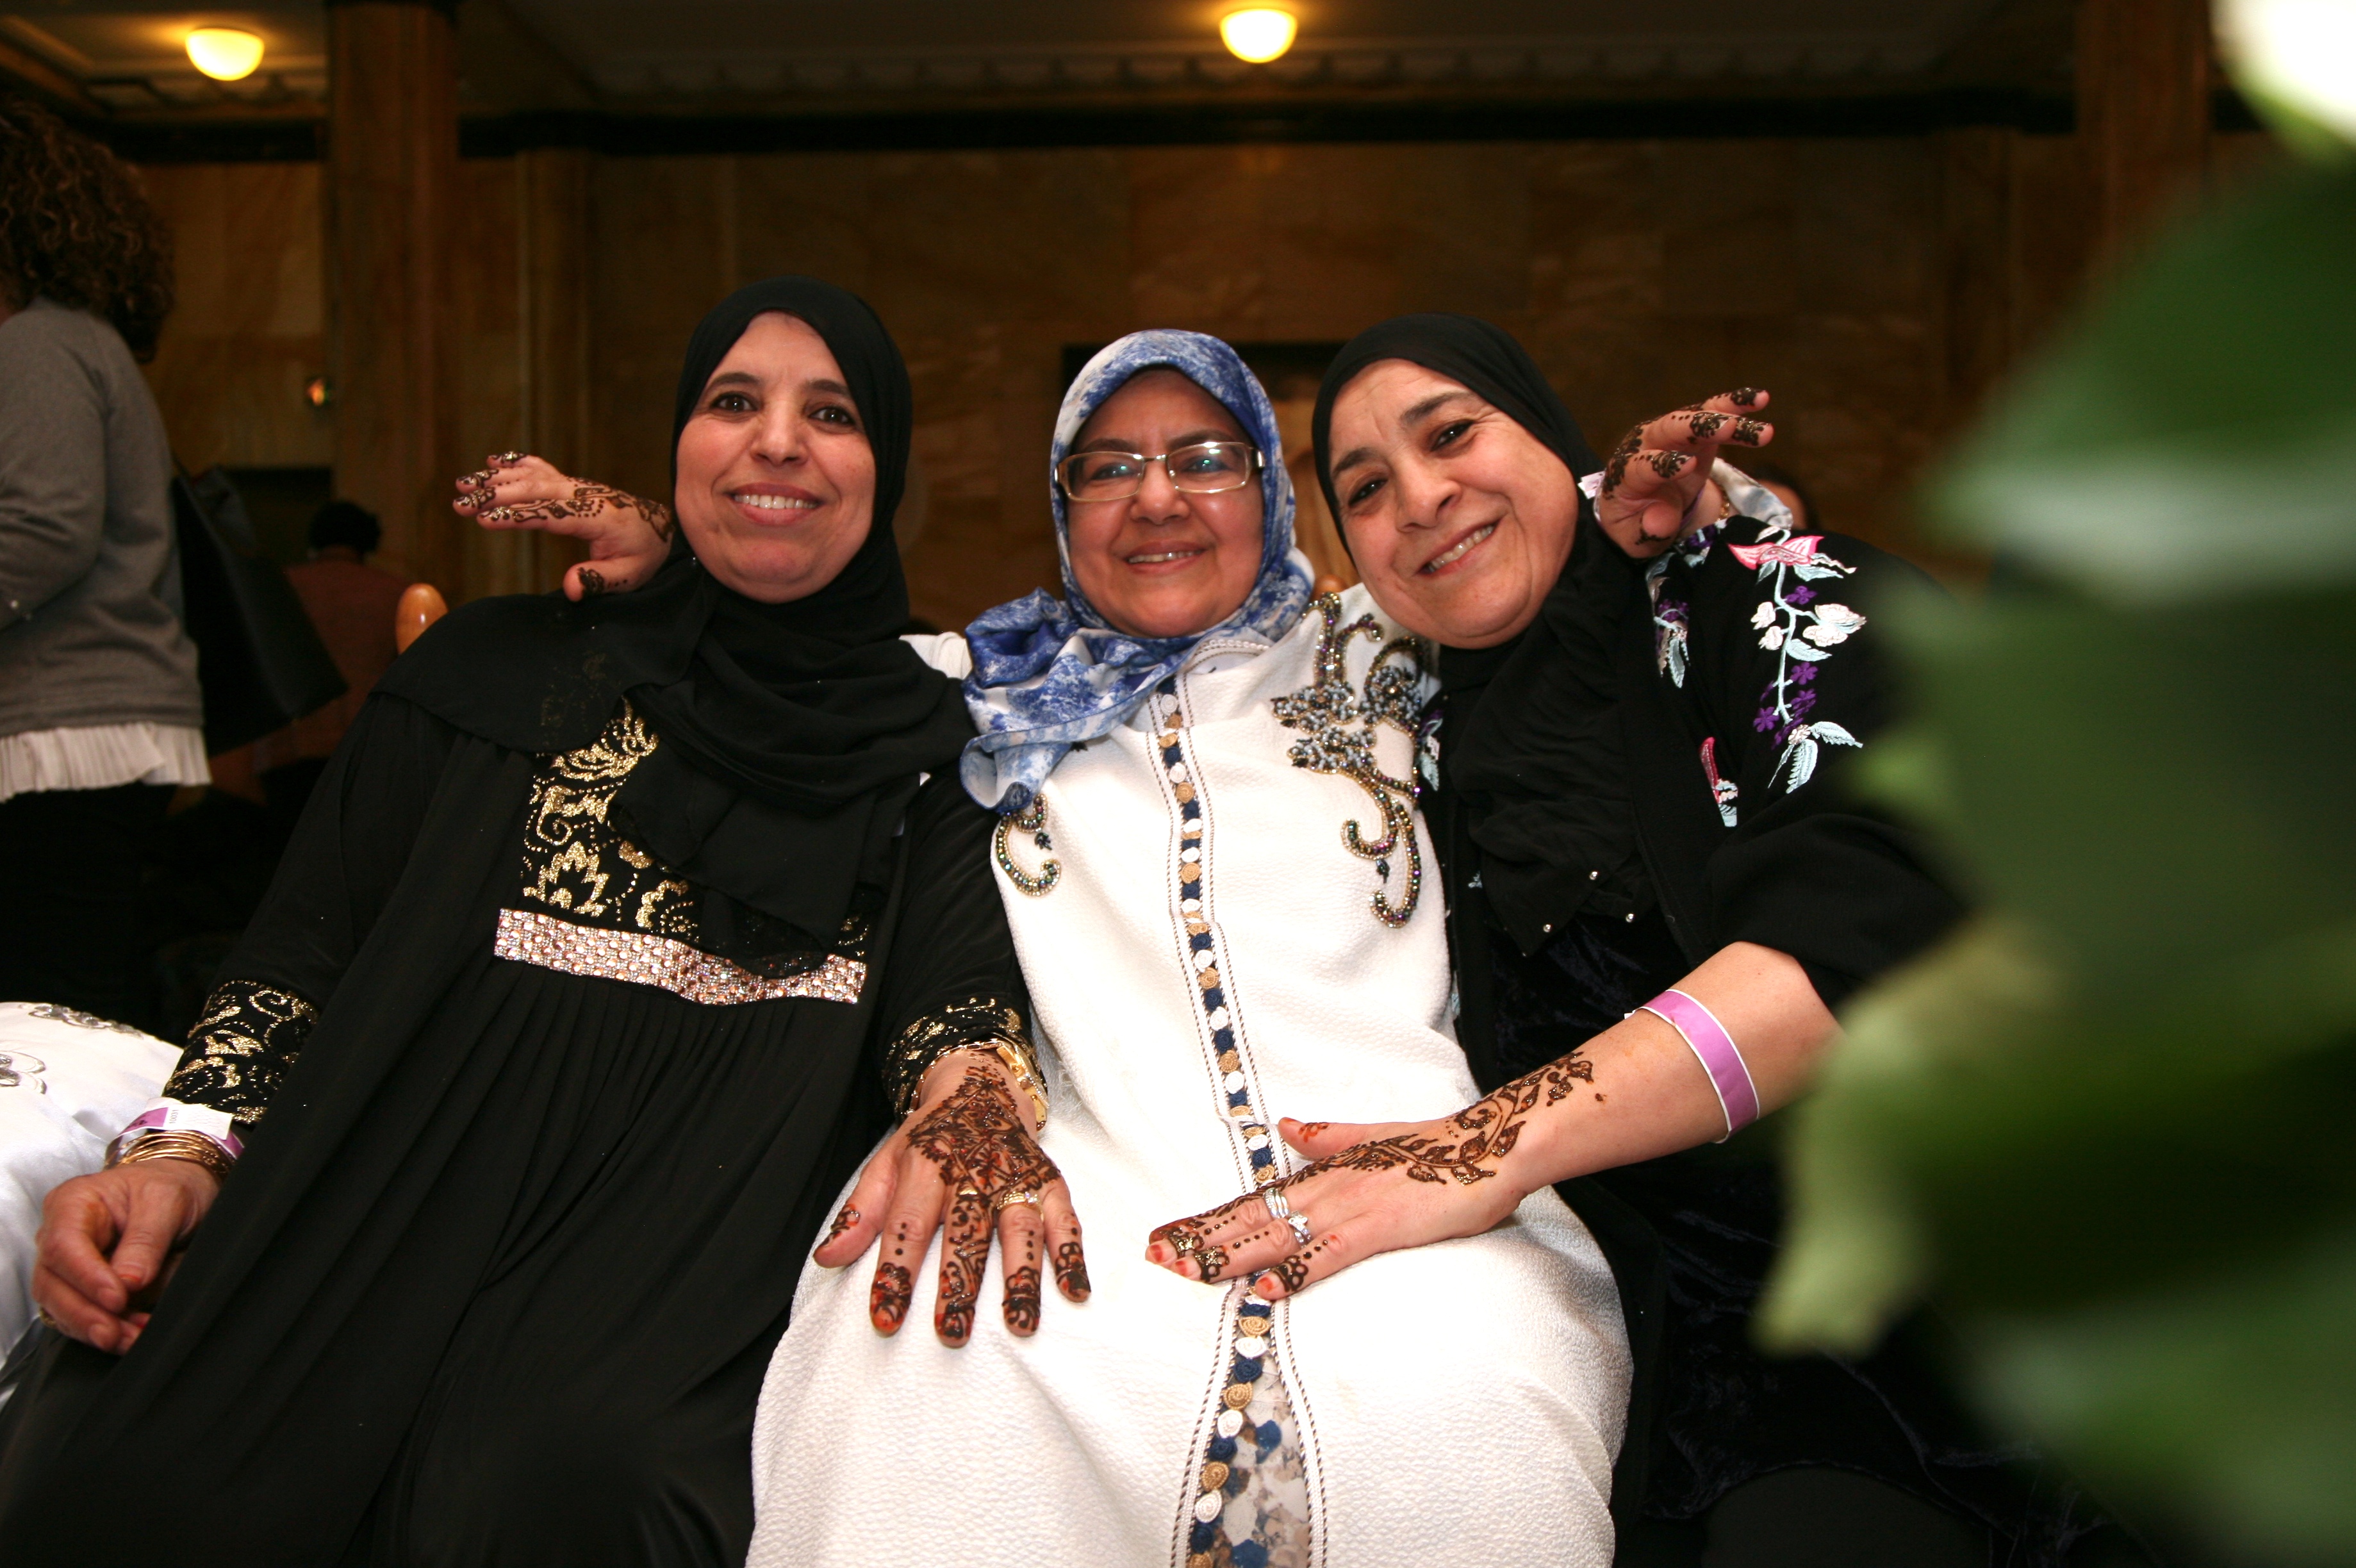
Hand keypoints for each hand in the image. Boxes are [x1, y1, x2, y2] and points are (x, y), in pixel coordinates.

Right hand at [31, 1158, 220, 1353]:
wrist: (181, 1188)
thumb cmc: (170, 1185)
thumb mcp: (168, 1200)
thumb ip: (146, 1240)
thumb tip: (129, 1282)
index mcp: (73, 1202)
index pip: (64, 1246)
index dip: (86, 1277)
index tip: (116, 1299)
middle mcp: (61, 1234)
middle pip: (53, 1283)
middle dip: (86, 1313)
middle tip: (117, 1333)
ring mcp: (67, 1264)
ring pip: (62, 1306)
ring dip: (94, 1328)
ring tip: (130, 1338)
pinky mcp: (82, 1286)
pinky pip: (81, 1314)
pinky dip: (104, 1328)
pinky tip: (129, 1336)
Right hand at [451, 452, 673, 600]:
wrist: (659, 528)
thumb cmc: (643, 554)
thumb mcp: (629, 576)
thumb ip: (599, 580)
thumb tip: (570, 588)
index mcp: (596, 516)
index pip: (550, 513)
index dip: (517, 514)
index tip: (485, 519)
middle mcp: (584, 494)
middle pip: (534, 488)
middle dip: (495, 495)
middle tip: (461, 504)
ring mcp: (576, 486)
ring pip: (533, 475)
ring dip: (497, 479)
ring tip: (463, 484)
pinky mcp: (572, 485)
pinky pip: (541, 469)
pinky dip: (517, 463)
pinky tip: (493, 461)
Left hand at [813, 1053, 1087, 1345]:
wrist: (980, 1087)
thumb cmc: (928, 1138)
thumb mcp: (884, 1164)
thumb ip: (859, 1213)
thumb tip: (826, 1258)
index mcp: (925, 1167)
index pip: (906, 1226)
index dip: (895, 1273)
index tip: (886, 1319)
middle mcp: (973, 1172)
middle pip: (965, 1234)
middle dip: (959, 1286)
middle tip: (952, 1334)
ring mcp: (1015, 1177)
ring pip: (1019, 1230)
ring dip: (1021, 1278)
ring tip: (1019, 1324)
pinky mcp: (1048, 1180)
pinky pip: (1065, 1218)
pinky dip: (1072, 1254)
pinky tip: (1075, 1291)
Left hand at [1142, 1055, 1598, 1300]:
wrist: (1487, 1146)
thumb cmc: (1432, 1149)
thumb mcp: (1369, 1139)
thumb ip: (1326, 1138)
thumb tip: (1288, 1128)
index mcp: (1320, 1175)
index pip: (1249, 1202)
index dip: (1205, 1221)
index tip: (1164, 1234)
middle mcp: (1324, 1189)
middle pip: (1250, 1219)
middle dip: (1201, 1239)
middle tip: (1153, 1255)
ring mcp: (1349, 1208)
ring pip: (1278, 1235)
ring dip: (1231, 1255)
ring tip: (1188, 1270)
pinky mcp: (1380, 1228)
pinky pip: (1330, 1254)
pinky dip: (1297, 1270)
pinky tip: (1268, 1286)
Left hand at [1596, 390, 1774, 555]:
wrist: (1643, 504)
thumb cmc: (1637, 521)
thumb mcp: (1635, 537)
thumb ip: (1646, 530)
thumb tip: (1660, 519)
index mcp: (1627, 473)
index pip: (1643, 465)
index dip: (1664, 465)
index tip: (1689, 466)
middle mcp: (1646, 444)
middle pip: (1670, 429)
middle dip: (1699, 426)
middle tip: (1729, 428)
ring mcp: (1670, 432)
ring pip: (1697, 417)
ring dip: (1729, 418)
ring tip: (1763, 431)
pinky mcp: (1693, 428)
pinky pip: (1714, 411)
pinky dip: (1736, 404)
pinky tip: (1761, 399)